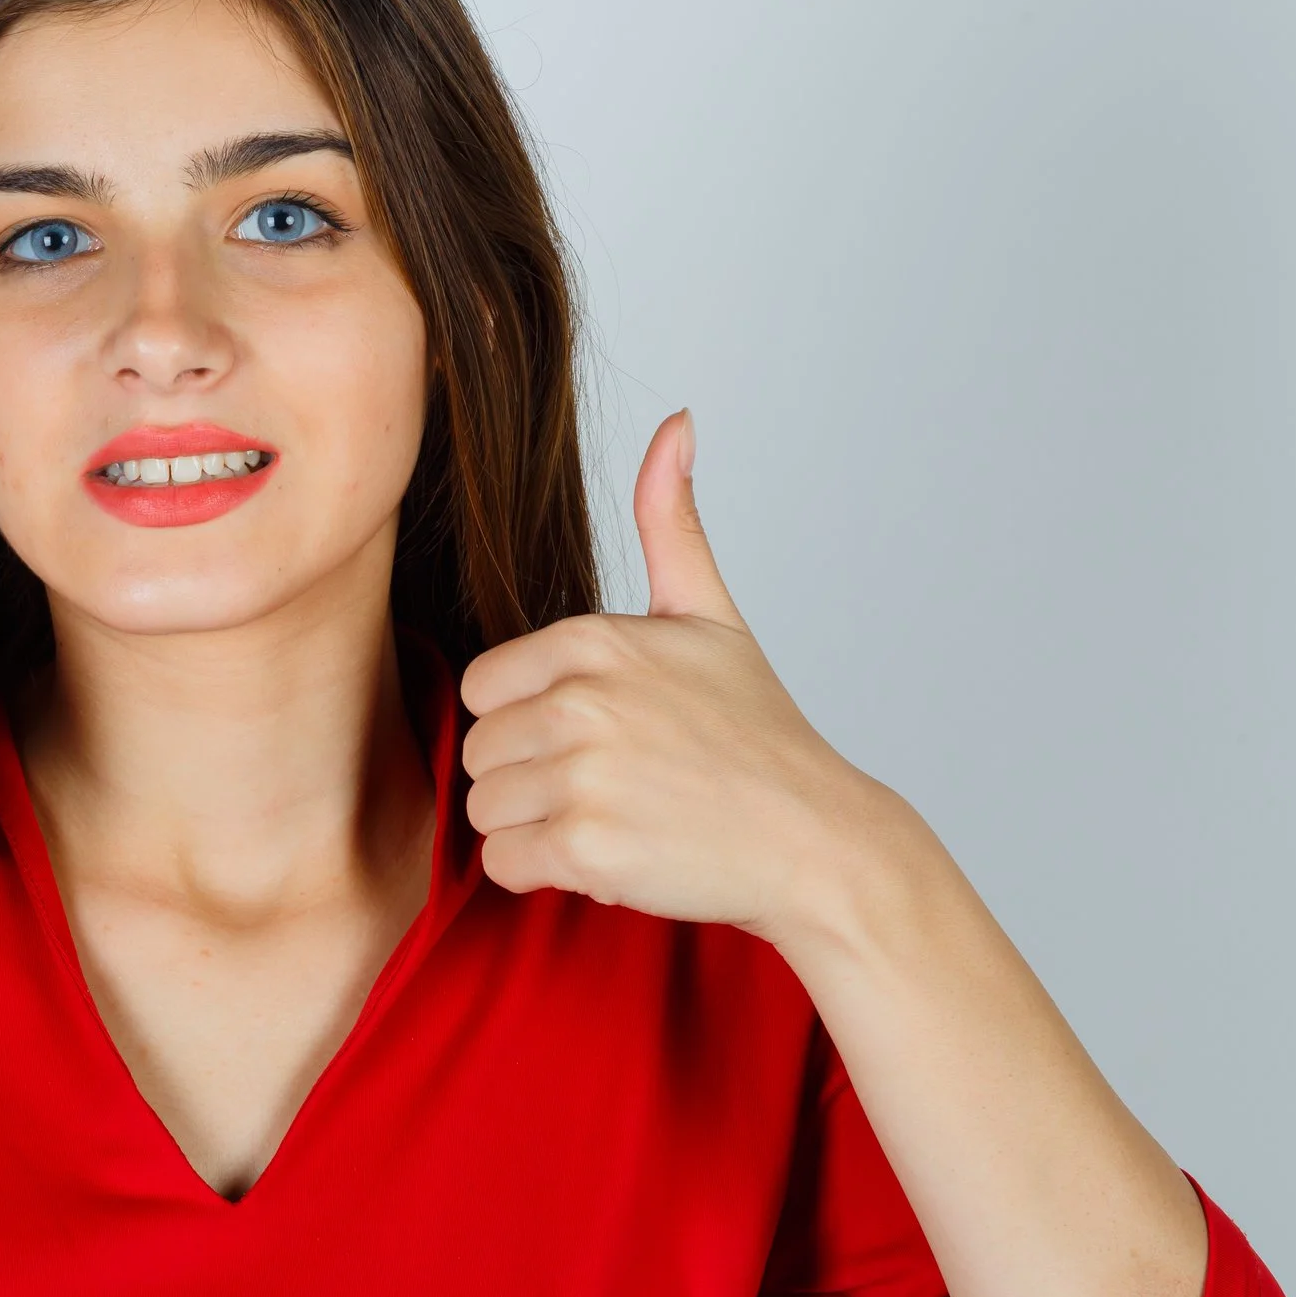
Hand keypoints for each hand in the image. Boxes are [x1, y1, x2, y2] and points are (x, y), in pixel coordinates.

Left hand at [460, 409, 913, 942]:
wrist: (816, 841)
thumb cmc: (756, 733)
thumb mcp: (710, 615)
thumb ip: (671, 521)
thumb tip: (677, 423)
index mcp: (593, 640)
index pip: (483, 686)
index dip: (528, 719)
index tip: (592, 736)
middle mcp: (582, 699)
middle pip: (479, 748)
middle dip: (529, 776)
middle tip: (611, 786)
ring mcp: (582, 774)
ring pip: (484, 806)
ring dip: (533, 828)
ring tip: (612, 819)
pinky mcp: (585, 846)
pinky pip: (503, 861)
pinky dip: (542, 873)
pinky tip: (608, 856)